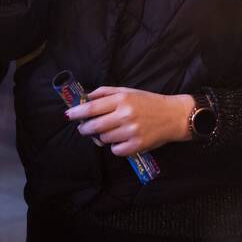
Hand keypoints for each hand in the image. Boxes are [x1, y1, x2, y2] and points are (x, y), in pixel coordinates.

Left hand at [65, 87, 193, 156]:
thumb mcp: (127, 91)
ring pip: (104, 139)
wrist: (173, 116)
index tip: (68, 115)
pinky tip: (120, 140)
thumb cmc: (148, 102)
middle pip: (94, 126)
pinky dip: (114, 146)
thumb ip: (106, 92)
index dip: (77, 113)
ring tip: (109, 131)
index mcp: (122, 99)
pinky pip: (115, 150)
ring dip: (101, 137)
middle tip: (83, 128)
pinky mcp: (137, 145)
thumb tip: (85, 97)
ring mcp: (131, 131)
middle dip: (84, 128)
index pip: (92, 107)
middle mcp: (125, 115)